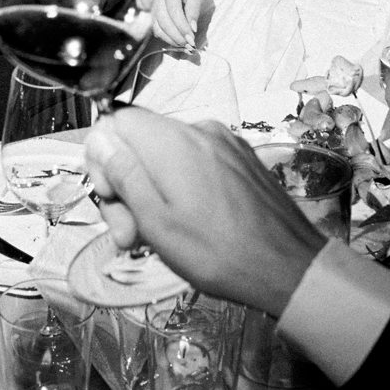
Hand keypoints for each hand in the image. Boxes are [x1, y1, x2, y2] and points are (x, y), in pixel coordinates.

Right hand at [85, 107, 325, 316]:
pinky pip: (194, 161)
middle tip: (130, 236)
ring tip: (157, 238)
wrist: (290, 268)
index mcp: (173, 141)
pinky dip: (180, 188)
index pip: (117, 121)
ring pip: (166, 155)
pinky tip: (187, 225)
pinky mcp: (240, 158)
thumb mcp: (156, 222)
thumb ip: (124, 175)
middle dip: (126, 185)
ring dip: (152, 192)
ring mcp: (224, 143)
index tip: (111, 198)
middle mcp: (199, 130)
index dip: (103, 159)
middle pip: (141, 141)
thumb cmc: (217, 252)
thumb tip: (100, 139)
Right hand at [152, 0, 207, 46]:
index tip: (192, 39)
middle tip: (189, 45)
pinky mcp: (147, 9)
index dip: (182, 27)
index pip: (173, 10)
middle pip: (162, 20)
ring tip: (184, 45)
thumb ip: (193, 9)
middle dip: (176, 36)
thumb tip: (192, 30)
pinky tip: (176, 39)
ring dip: (170, 38)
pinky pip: (154, 26)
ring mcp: (149, 1)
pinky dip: (165, 35)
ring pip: (156, 25)